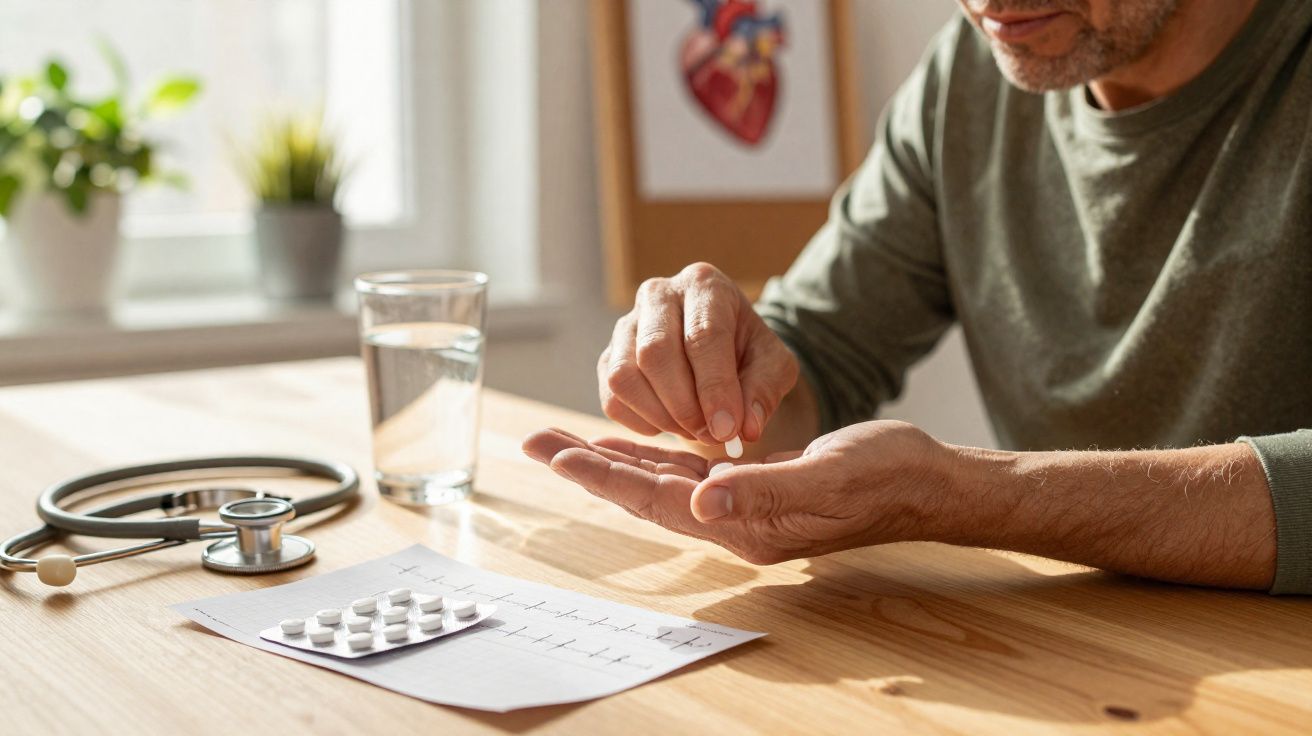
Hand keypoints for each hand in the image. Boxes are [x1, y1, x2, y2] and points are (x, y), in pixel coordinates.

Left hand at [522, 421, 951, 564]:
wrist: (925, 482)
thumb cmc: (885, 474)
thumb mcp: (829, 476)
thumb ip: (765, 489)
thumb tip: (703, 496)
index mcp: (745, 523)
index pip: (655, 500)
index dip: (603, 475)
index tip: (554, 451)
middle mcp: (733, 520)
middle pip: (642, 494)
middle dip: (586, 466)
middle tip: (533, 440)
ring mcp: (741, 506)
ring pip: (658, 483)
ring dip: (609, 461)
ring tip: (561, 441)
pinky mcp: (752, 487)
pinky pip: (686, 474)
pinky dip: (650, 459)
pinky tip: (628, 446)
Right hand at [599, 262, 798, 444]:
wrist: (722, 350)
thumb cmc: (748, 352)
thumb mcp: (774, 365)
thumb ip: (764, 392)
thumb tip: (745, 429)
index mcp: (704, 286)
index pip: (703, 335)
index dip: (714, 387)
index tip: (727, 430)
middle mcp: (657, 295)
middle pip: (655, 352)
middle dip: (684, 405)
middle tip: (711, 435)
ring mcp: (625, 325)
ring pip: (624, 376)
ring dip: (661, 416)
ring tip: (694, 429)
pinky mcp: (608, 358)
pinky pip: (612, 398)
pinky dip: (642, 423)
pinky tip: (672, 424)